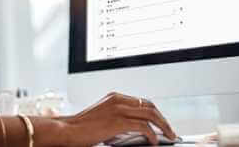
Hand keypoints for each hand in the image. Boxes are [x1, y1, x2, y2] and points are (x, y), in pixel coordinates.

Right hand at [39, 92, 176, 146]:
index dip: (156, 113)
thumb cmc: (82, 127)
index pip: (143, 102)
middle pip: (150, 106)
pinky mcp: (118, 121)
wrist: (68, 130)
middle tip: (170, 131)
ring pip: (151, 114)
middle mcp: (118, 99)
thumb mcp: (102, 116)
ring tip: (169, 136)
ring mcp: (118, 109)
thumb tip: (136, 127)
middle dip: (163, 119)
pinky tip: (153, 141)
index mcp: (115, 97)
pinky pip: (143, 126)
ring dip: (163, 126)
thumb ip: (118, 117)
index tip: (162, 123)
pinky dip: (152, 134)